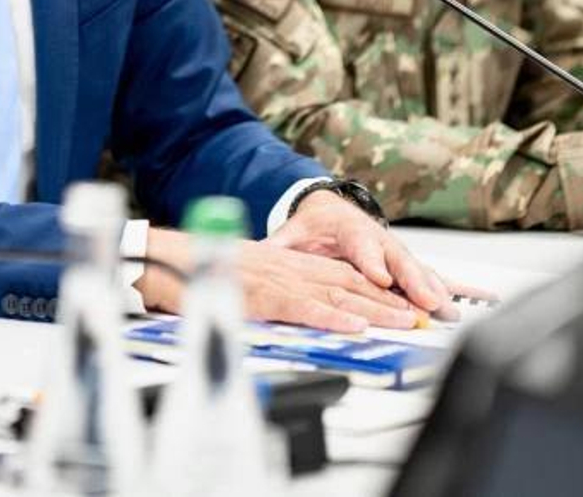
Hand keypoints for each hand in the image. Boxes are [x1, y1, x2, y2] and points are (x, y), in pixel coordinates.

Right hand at [137, 227, 427, 331]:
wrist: (158, 256)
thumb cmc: (196, 269)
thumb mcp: (243, 278)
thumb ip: (272, 291)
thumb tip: (292, 308)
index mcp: (285, 264)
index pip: (341, 276)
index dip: (377, 290)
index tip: (407, 306)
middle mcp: (286, 268)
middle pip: (348, 284)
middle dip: (388, 300)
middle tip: (424, 316)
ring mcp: (274, 280)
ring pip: (333, 295)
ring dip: (373, 309)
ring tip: (406, 322)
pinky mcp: (259, 295)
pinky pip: (301, 307)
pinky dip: (330, 317)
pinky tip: (354, 326)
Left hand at [273, 190, 448, 314]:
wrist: (329, 210)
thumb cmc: (312, 226)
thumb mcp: (292, 233)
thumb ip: (279, 246)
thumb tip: (257, 255)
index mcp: (348, 230)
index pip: (361, 247)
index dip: (371, 262)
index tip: (380, 277)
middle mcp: (376, 240)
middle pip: (397, 259)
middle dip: (413, 280)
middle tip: (425, 299)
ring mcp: (392, 251)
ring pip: (415, 270)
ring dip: (432, 288)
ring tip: (446, 307)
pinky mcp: (403, 264)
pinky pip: (427, 276)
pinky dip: (446, 287)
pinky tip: (465, 300)